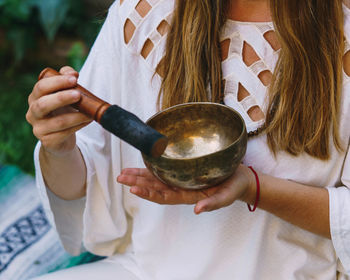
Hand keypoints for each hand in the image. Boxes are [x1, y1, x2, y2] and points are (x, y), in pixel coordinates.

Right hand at [26, 66, 91, 155]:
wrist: (61, 138)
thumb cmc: (63, 111)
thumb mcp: (65, 93)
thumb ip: (67, 79)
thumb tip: (73, 73)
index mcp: (35, 97)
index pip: (41, 87)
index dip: (57, 82)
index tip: (74, 79)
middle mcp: (33, 113)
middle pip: (42, 104)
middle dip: (61, 98)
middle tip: (78, 94)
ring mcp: (39, 128)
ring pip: (58, 122)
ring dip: (76, 116)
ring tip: (90, 113)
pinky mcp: (48, 142)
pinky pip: (65, 133)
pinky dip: (79, 126)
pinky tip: (88, 120)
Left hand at [117, 165, 254, 213]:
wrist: (239, 179)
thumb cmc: (234, 188)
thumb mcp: (226, 197)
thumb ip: (213, 204)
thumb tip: (198, 210)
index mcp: (189, 196)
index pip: (164, 196)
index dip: (148, 193)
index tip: (133, 189)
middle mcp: (182, 188)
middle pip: (156, 187)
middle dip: (137, 182)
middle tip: (120, 177)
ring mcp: (182, 179)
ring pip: (157, 178)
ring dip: (140, 175)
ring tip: (124, 172)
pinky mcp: (184, 170)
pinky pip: (165, 169)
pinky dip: (153, 167)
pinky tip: (143, 163)